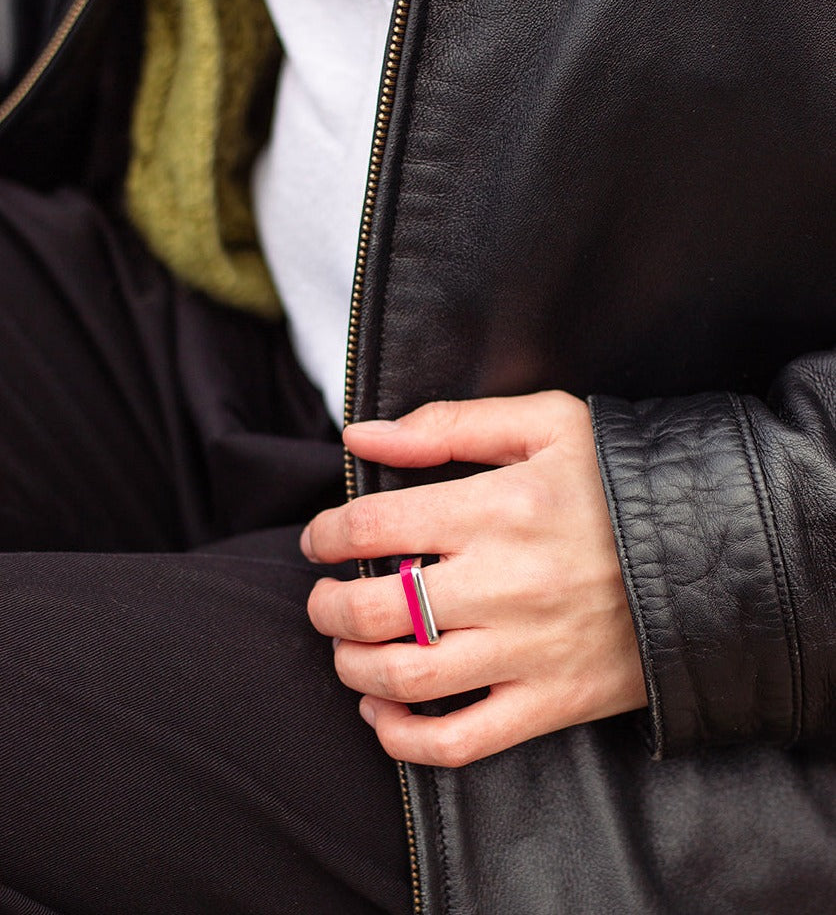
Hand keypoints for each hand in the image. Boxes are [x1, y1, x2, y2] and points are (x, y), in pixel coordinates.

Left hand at [301, 391, 646, 766]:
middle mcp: (505, 582)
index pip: (375, 527)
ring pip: (405, 678)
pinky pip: (460, 741)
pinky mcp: (550, 701)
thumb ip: (449, 424)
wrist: (713, 552)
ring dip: (352, 667)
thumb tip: (362, 435)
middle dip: (327, 607)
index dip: (327, 535)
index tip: (321, 540)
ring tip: (347, 647)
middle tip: (323, 598)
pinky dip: (403, 739)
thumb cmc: (621, 479)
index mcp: (499, 507)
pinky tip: (382, 715)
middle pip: (376, 609)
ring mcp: (527, 649)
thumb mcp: (546, 423)